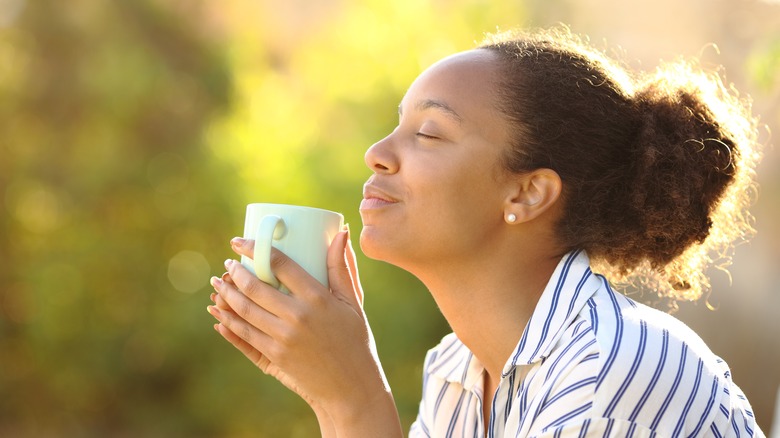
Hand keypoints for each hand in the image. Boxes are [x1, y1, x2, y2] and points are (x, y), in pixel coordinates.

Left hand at [207, 230, 399, 434]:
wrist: (351, 388)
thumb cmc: (356, 340)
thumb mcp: (353, 302)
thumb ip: (342, 267)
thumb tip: (341, 230)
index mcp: (318, 298)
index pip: (280, 264)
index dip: (256, 248)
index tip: (240, 242)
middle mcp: (297, 317)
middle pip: (255, 287)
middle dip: (235, 272)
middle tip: (228, 263)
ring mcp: (283, 338)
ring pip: (244, 310)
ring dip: (226, 294)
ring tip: (218, 283)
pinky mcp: (274, 356)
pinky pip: (244, 335)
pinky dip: (228, 321)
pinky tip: (219, 312)